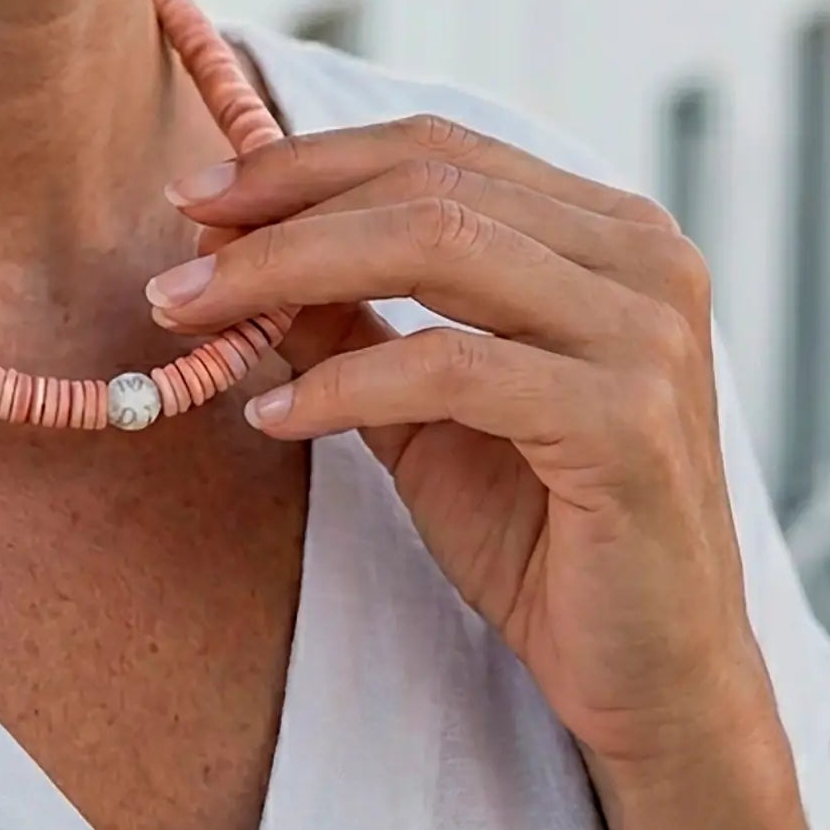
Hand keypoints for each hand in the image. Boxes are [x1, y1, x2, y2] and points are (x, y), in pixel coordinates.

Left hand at [147, 113, 784, 778]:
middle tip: (177, 264)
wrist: (652, 676)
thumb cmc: (547, 534)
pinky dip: (346, 383)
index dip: (308, 163)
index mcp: (610, 234)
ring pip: (436, 247)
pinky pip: (452, 368)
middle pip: (428, 187)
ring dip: (289, 274)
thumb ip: (353, 317)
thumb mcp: (427, 407)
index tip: (199, 197)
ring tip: (196, 318)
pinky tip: (275, 415)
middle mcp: (645, 260)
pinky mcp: (627, 420)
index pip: (438, 152)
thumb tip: (230, 245)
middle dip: (281, 216)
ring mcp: (647, 333)